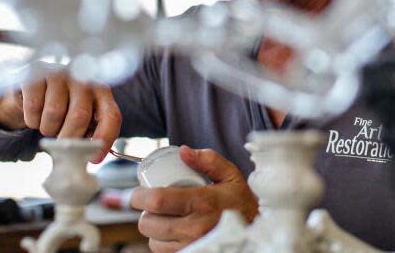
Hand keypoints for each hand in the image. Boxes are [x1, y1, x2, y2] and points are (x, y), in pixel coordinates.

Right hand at [0, 63, 121, 162]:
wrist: (31, 94)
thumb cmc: (62, 112)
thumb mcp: (80, 123)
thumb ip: (88, 136)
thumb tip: (91, 157)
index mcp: (101, 92)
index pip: (111, 115)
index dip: (105, 139)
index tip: (94, 158)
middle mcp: (83, 79)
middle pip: (80, 116)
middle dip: (68, 138)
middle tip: (61, 143)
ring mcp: (60, 74)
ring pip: (54, 113)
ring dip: (48, 129)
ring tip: (48, 125)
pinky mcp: (36, 74)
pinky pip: (34, 106)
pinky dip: (32, 119)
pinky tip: (34, 115)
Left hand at [131, 146, 258, 252]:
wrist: (256, 231)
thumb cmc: (241, 203)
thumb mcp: (231, 176)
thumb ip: (208, 160)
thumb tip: (183, 151)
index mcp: (202, 203)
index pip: (156, 201)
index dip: (139, 196)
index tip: (138, 192)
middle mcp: (194, 229)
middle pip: (148, 224)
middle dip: (145, 213)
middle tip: (155, 205)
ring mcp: (192, 247)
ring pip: (152, 241)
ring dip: (154, 230)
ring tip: (167, 219)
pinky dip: (163, 243)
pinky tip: (175, 233)